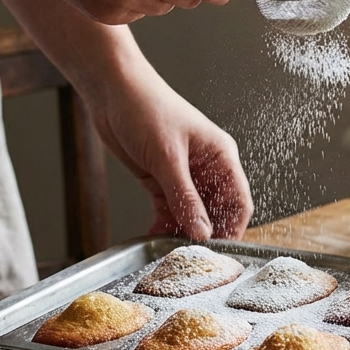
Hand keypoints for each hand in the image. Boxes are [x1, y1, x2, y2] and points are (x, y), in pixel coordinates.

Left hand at [86, 70, 252, 240]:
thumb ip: (184, 197)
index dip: (233, 229)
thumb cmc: (146, 107)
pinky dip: (163, 225)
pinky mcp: (161, 180)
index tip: (219, 253)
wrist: (111, 91)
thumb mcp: (167, 157)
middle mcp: (206, 168)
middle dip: (205, 235)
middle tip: (192, 258)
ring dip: (181, 232)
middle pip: (216, 212)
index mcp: (220, 156)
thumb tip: (201, 232)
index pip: (239, 201)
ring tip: (170, 252)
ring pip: (191, 214)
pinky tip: (154, 239)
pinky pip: (169, 210)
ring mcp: (184, 175)